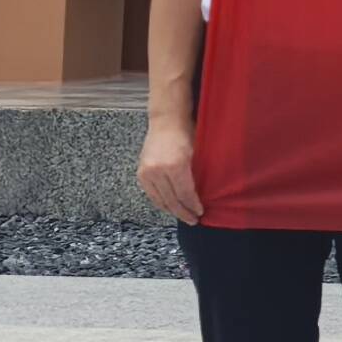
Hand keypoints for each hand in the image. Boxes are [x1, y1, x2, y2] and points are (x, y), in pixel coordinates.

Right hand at [138, 109, 202, 223]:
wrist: (166, 121)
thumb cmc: (186, 134)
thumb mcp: (196, 154)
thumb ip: (195, 175)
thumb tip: (200, 196)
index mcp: (175, 166)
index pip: (185, 193)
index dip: (193, 205)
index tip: (200, 212)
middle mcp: (158, 171)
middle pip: (171, 200)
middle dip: (183, 212)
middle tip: (193, 220)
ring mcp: (147, 172)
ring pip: (160, 199)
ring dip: (172, 210)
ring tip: (183, 216)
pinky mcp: (141, 173)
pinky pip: (151, 194)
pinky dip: (161, 202)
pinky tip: (170, 207)